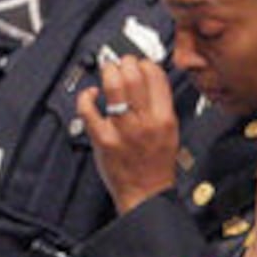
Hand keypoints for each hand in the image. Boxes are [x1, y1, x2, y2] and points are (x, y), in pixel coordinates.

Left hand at [76, 55, 179, 214]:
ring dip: (108, 72)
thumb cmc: (156, 165)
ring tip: (107, 71)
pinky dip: (87, 96)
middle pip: (134, 76)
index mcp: (164, 118)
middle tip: (120, 63)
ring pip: (113, 87)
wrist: (146, 194)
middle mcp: (144, 122)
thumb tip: (147, 78)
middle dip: (125, 62)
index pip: (156, 76)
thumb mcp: (170, 132)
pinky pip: (89, 109)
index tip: (139, 63)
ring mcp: (122, 130)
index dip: (145, 63)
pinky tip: (90, 95)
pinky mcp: (102, 139)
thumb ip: (160, 106)